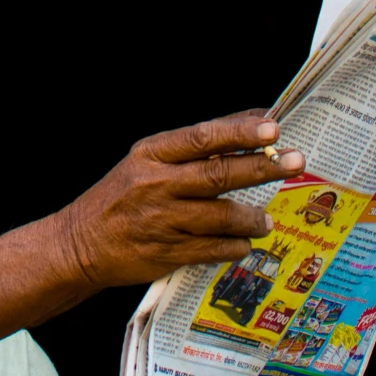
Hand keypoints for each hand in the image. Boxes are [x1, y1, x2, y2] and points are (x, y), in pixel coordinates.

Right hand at [56, 112, 303, 291]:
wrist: (79, 243)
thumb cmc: (123, 195)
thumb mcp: (147, 160)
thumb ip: (196, 146)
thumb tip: (253, 122)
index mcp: (152, 154)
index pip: (202, 137)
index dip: (240, 132)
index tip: (273, 130)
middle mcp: (156, 184)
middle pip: (219, 174)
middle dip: (262, 168)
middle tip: (295, 163)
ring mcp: (161, 220)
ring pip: (220, 216)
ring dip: (251, 217)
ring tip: (267, 220)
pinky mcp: (165, 254)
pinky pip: (211, 249)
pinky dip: (234, 246)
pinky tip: (245, 243)